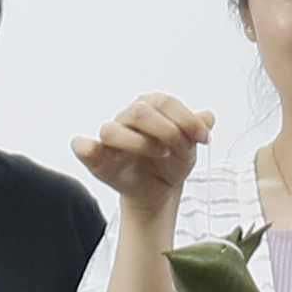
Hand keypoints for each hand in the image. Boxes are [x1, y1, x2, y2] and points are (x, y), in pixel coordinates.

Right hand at [72, 93, 214, 223]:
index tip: (203, 138)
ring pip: (112, 129)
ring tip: (159, 154)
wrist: (160, 189)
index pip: (164, 101)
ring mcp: (112, 137)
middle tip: (181, 148)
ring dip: (139, 143)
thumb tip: (208, 117)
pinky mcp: (97, 157)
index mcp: (150, 106)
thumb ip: (195, 129)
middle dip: (167, 130)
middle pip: (140, 111)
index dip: (186, 118)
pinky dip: (87, 148)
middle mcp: (128, 117)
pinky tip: (97, 152)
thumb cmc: (171, 162)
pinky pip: (83, 147)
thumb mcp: (190, 147)